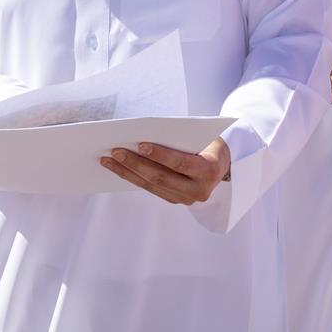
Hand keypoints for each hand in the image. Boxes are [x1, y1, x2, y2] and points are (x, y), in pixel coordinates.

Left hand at [101, 138, 229, 204]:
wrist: (223, 163)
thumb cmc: (209, 141)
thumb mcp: (203, 136)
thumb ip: (181, 137)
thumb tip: (146, 132)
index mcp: (210, 170)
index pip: (181, 163)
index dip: (160, 155)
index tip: (140, 144)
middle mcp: (200, 190)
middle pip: (161, 177)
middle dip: (136, 163)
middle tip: (115, 150)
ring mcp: (187, 198)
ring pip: (152, 185)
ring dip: (127, 172)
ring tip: (108, 159)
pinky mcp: (176, 199)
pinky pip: (151, 188)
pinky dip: (133, 178)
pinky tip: (118, 168)